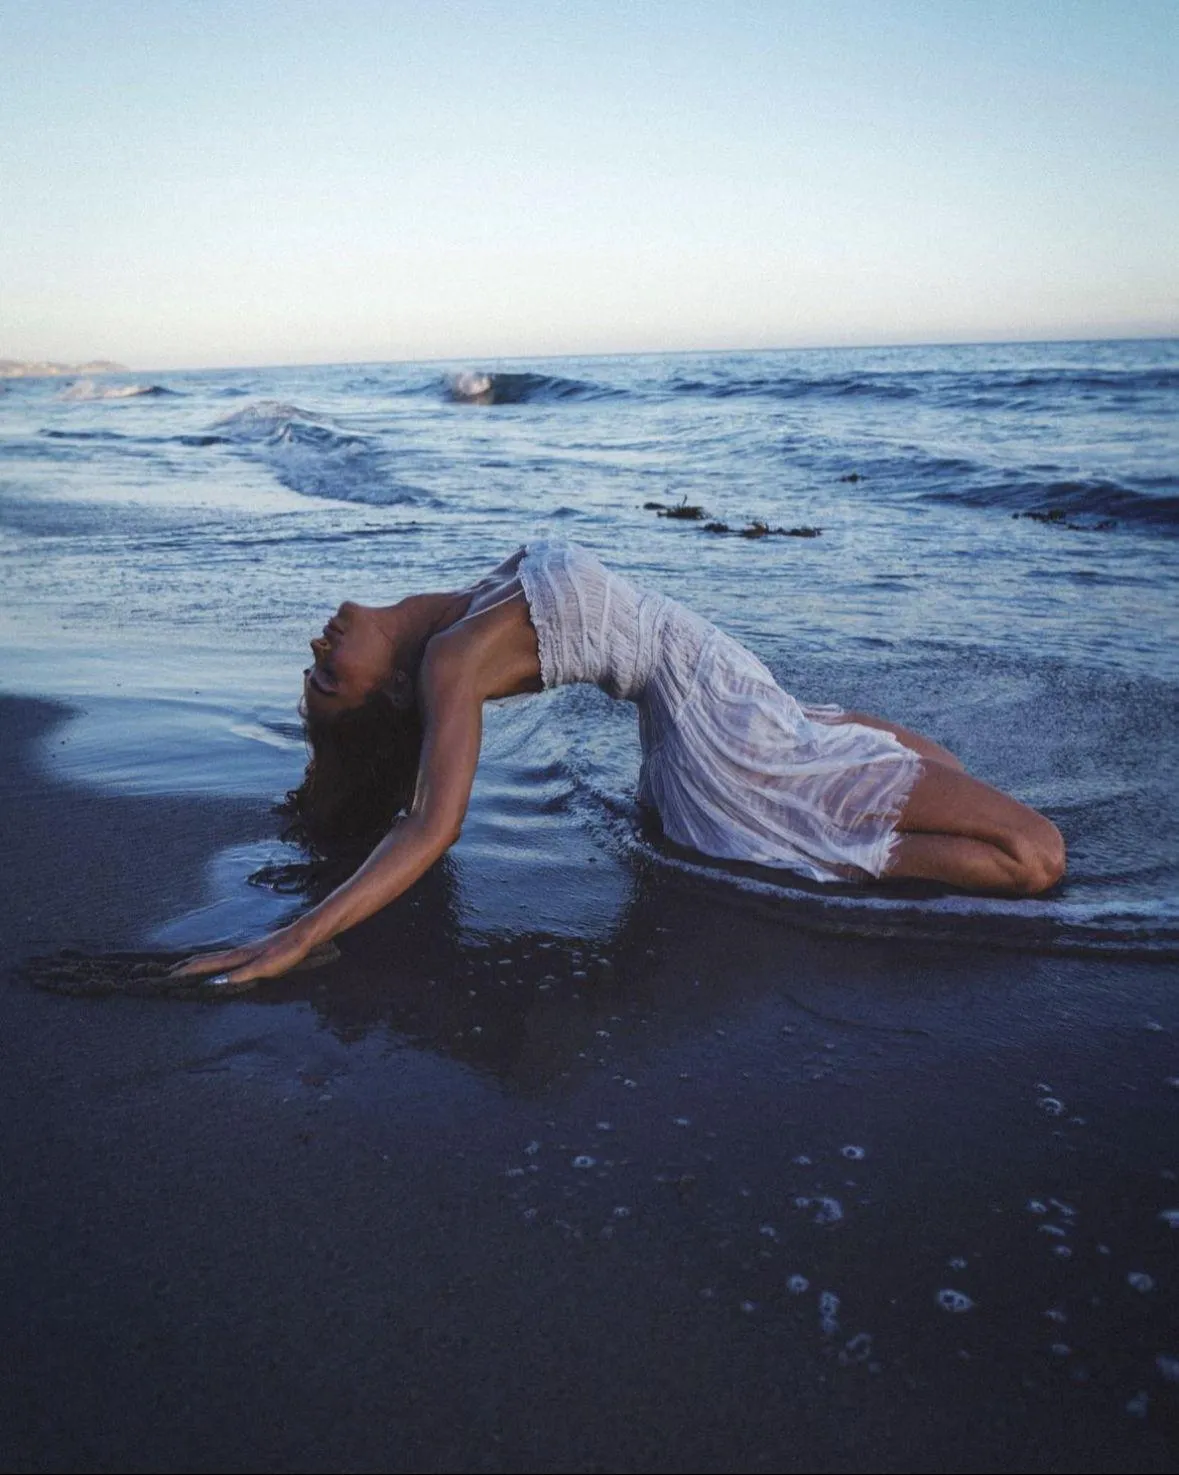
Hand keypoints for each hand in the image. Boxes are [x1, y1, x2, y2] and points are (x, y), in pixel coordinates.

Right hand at [171, 924, 315, 990]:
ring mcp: (245, 950)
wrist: (304, 935)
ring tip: (186, 968)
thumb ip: (241, 975)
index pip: (206, 964)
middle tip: (169, 972)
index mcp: (237, 956)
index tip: (168, 976)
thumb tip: (214, 983)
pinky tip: (219, 965)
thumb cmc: (287, 952)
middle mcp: (238, 952)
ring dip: (199, 963)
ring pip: (215, 957)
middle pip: (207, 959)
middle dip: (187, 966)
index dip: (187, 970)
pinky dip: (214, 962)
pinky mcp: (254, 952)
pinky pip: (226, 958)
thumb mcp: (264, 967)